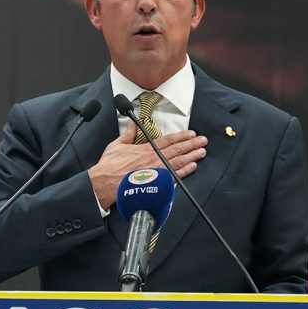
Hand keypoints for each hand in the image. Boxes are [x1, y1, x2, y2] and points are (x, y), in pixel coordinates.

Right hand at [88, 120, 207, 209]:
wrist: (104, 184)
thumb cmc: (109, 167)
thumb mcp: (117, 145)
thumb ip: (128, 134)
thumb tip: (132, 125)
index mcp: (145, 149)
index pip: (168, 140)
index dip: (181, 136)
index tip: (191, 133)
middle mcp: (153, 159)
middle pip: (177, 149)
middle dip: (192, 144)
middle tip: (203, 140)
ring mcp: (156, 172)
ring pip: (178, 161)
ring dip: (192, 156)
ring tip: (202, 151)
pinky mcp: (155, 183)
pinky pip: (174, 176)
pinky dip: (184, 171)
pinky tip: (193, 167)